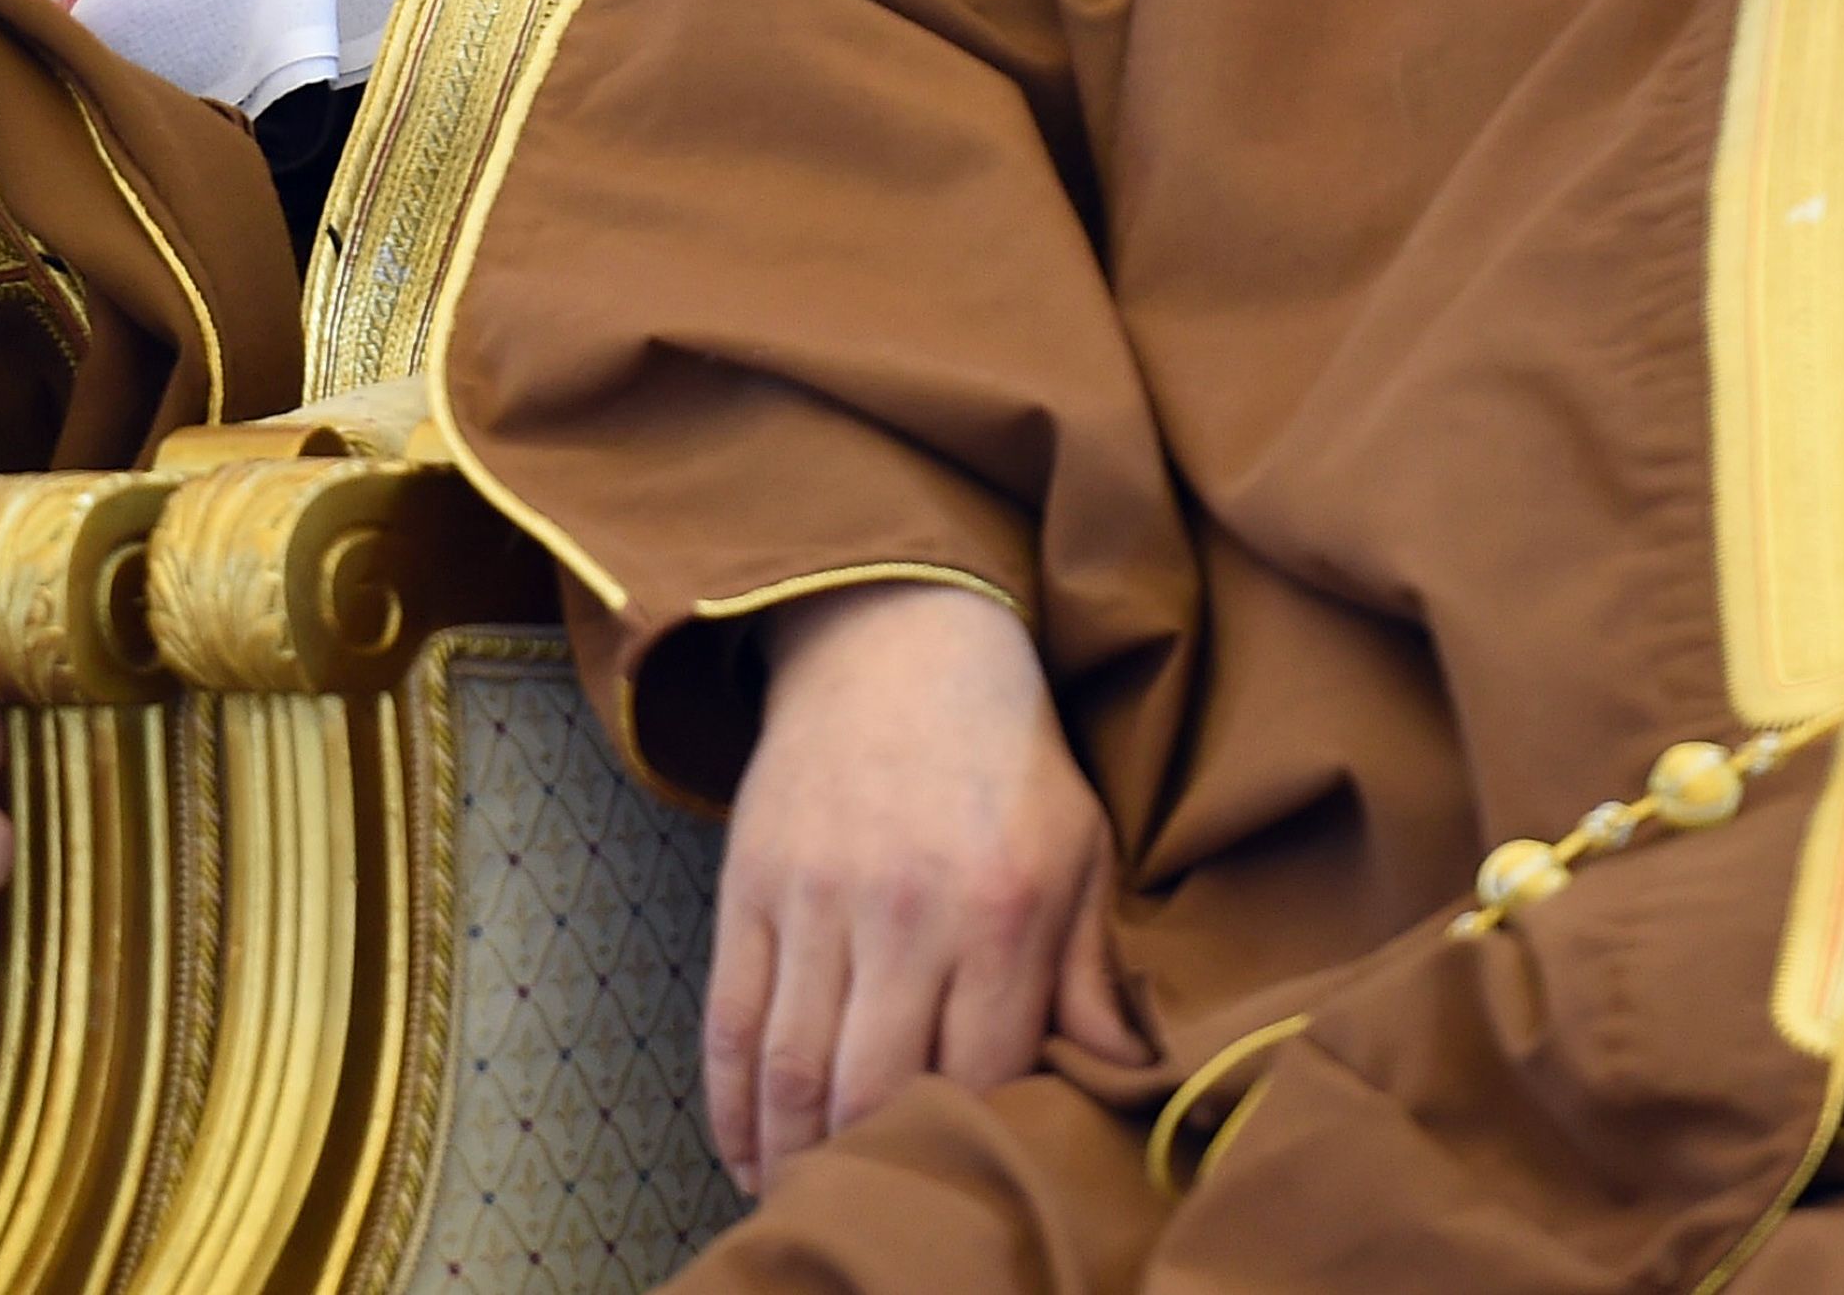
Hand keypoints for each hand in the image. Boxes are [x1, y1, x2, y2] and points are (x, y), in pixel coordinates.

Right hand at [706, 581, 1137, 1196]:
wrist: (897, 637)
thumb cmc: (1006, 755)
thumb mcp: (1079, 847)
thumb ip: (1090, 970)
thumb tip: (1115, 1074)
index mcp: (1000, 911)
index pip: (981, 1073)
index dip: (969, 1138)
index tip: (964, 1172)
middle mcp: (904, 913)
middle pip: (873, 1089)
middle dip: (867, 1167)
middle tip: (870, 1205)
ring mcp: (814, 901)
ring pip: (792, 1071)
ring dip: (791, 1156)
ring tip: (802, 1200)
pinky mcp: (748, 887)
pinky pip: (728, 1023)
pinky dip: (730, 1104)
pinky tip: (745, 1150)